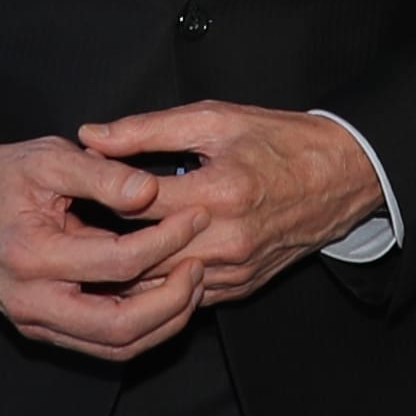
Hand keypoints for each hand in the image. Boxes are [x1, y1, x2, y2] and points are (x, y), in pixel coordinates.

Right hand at [0, 136, 202, 360]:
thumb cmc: (2, 177)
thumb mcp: (50, 158)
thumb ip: (103, 173)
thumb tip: (151, 191)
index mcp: (32, 256)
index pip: (118, 263)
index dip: (167, 241)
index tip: (197, 216)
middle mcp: (32, 302)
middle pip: (121, 327)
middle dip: (173, 300)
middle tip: (201, 264)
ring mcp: (36, 322)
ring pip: (116, 347)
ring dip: (163, 322)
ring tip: (191, 283)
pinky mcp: (44, 328)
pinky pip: (103, 343)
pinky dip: (142, 327)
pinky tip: (165, 298)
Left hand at [71, 102, 389, 312]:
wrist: (341, 177)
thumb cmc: (281, 141)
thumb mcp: (215, 119)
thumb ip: (147, 130)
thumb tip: (93, 136)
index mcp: (219, 192)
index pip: (136, 205)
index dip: (100, 193)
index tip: (80, 184)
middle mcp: (227, 239)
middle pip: (141, 254)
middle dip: (105, 240)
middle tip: (74, 224)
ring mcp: (235, 269)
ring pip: (159, 284)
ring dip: (126, 268)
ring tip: (96, 247)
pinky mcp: (241, 286)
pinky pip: (186, 296)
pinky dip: (158, 282)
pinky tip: (137, 265)